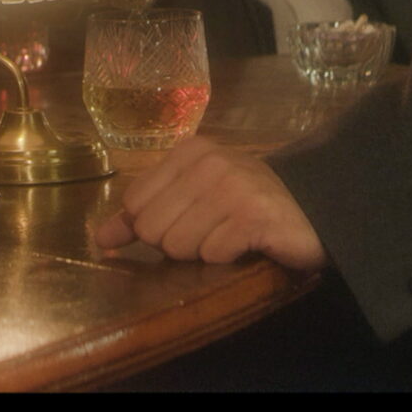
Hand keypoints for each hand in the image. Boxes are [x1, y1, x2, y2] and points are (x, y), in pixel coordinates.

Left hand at [93, 135, 327, 269]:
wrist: (311, 214)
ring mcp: (233, 186)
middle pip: (153, 228)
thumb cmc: (243, 209)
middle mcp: (210, 162)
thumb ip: (142, 217)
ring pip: (178, 245)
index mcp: (189, 152)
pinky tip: (245, 245)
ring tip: (229, 238)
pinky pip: (211, 254)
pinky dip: (226, 259)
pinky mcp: (254, 215)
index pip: (135, 205)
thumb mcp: (191, 201)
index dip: (156, 226)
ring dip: (203, 252)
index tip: (189, 220)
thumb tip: (100, 237)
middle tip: (211, 232)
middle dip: (177, 243)